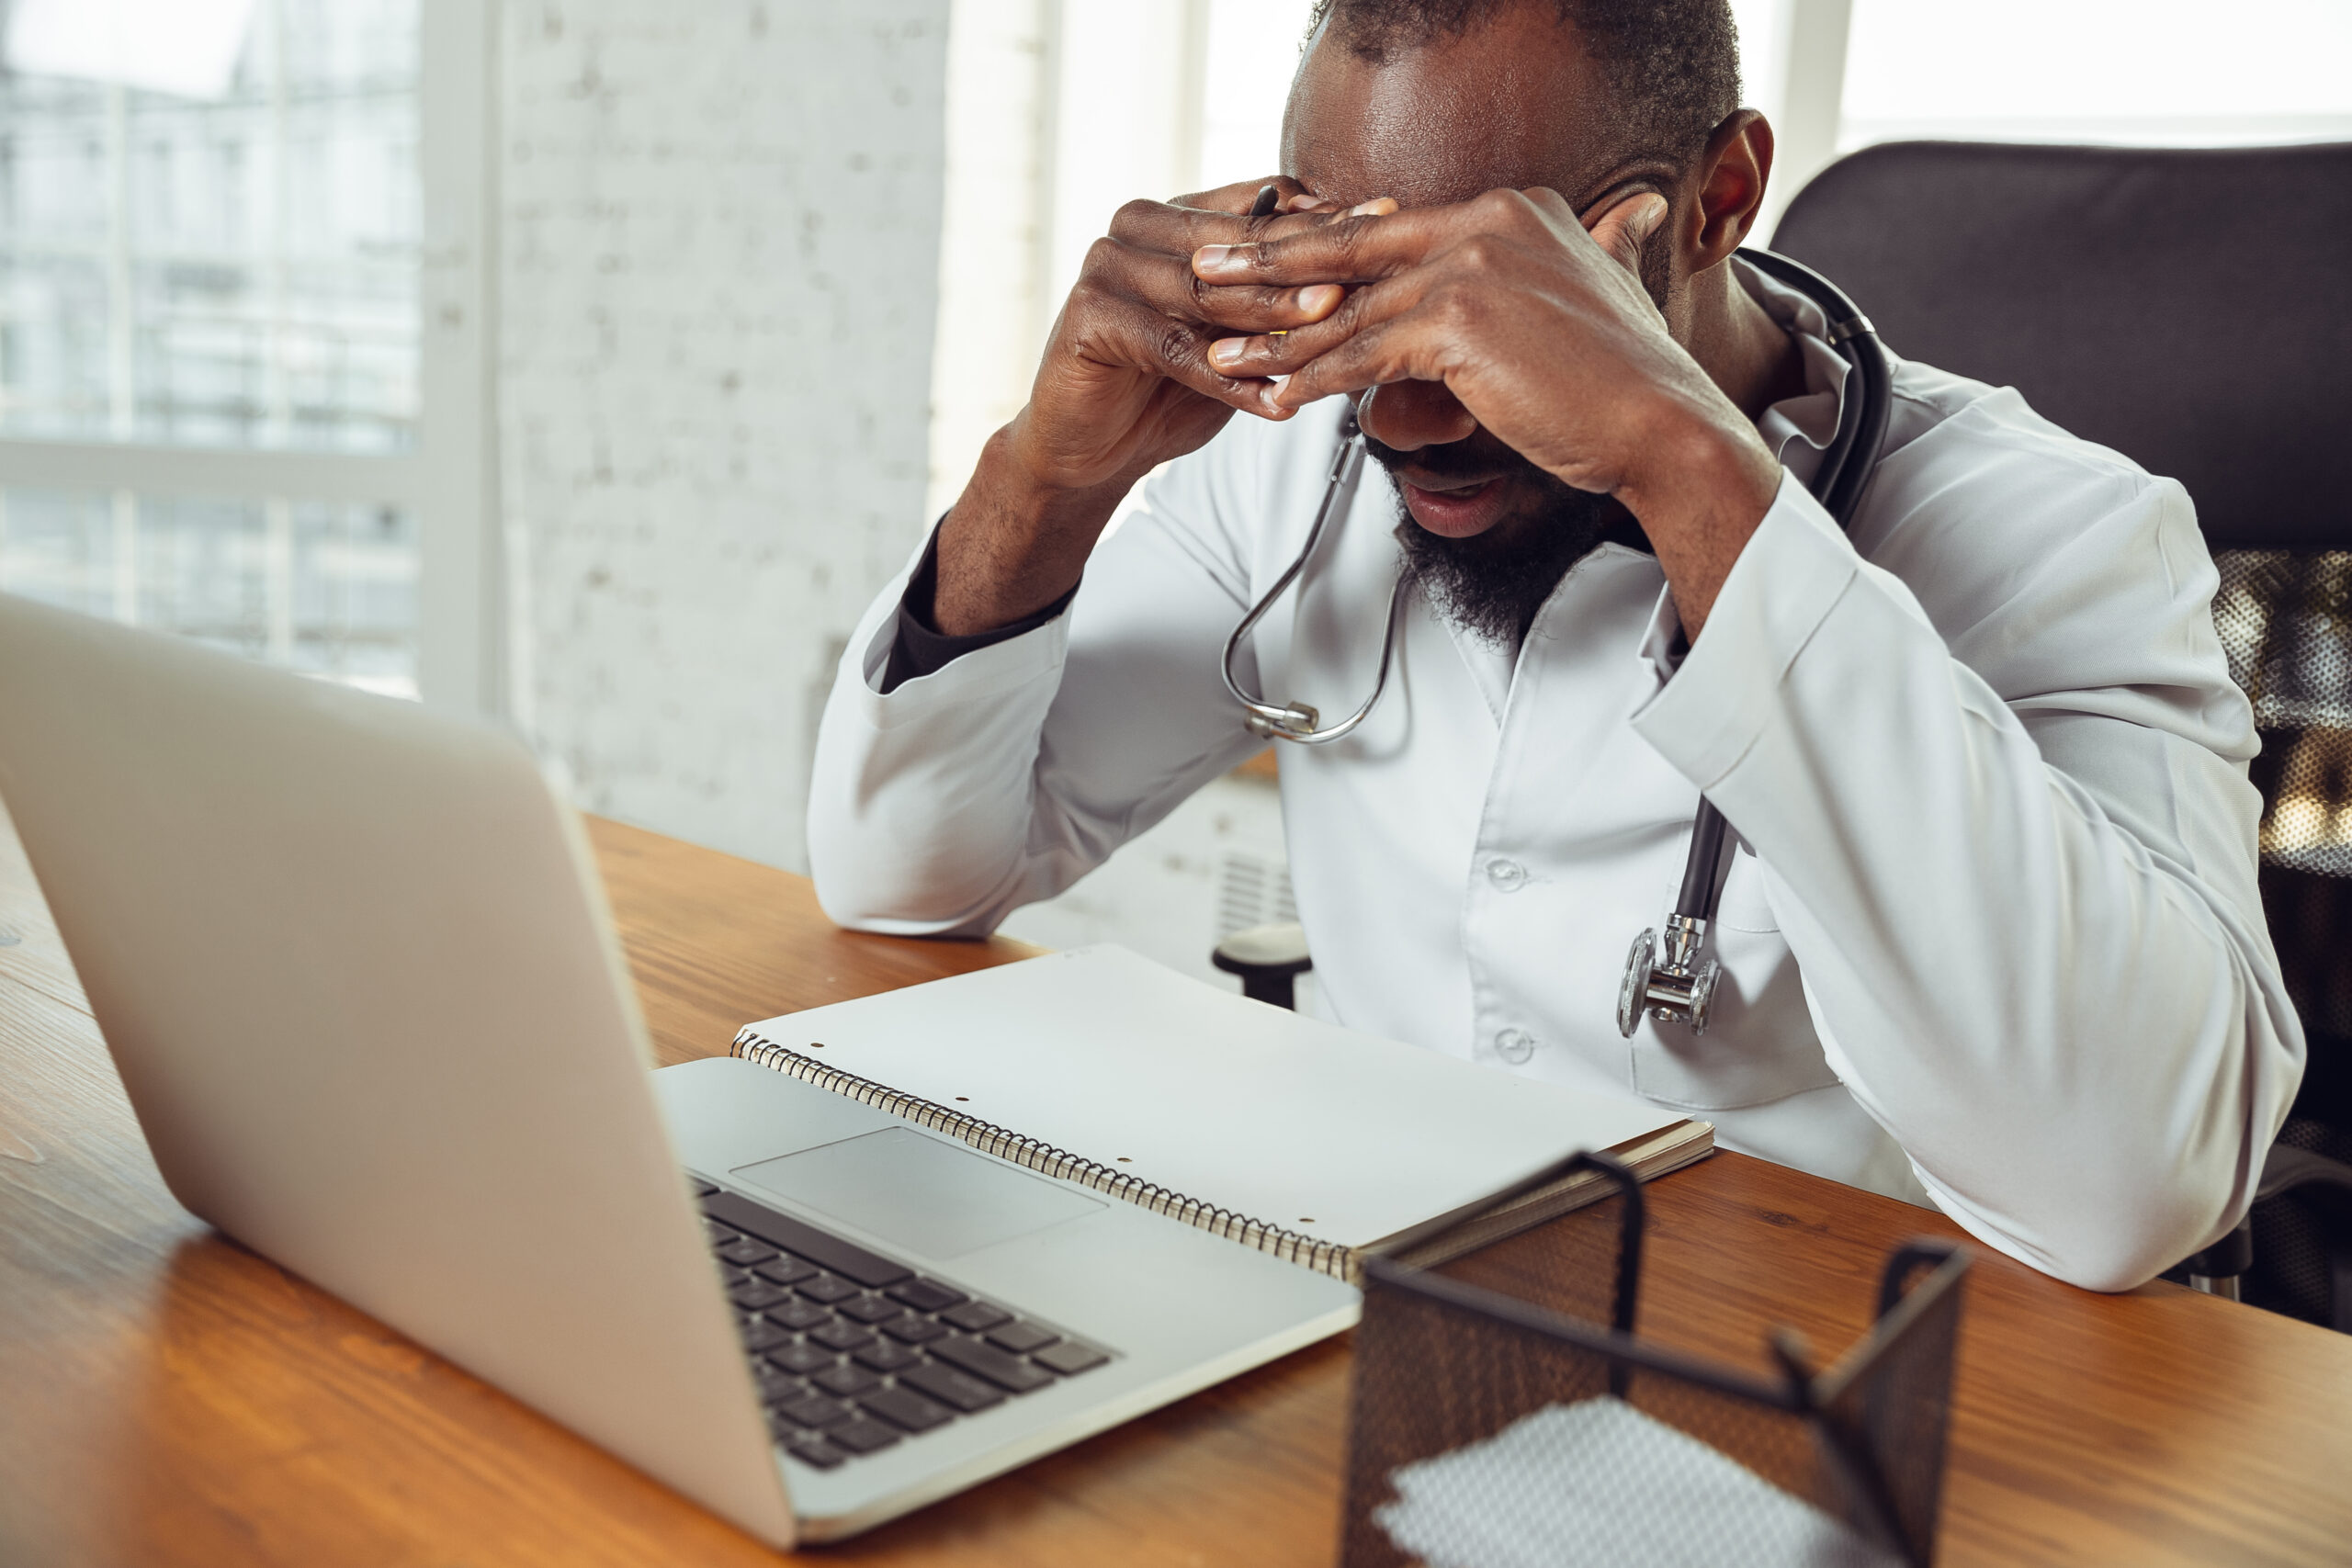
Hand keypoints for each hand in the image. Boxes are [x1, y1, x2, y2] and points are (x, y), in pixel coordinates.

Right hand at [936, 179, 1390, 633]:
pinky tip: (1274, 401)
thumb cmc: (1167, 387)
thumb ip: (1277, 296)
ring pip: (1210, 292)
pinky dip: (1227, 379)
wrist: (1089, 447)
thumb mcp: (1236, 333)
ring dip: (1274, 312)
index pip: (1263, 204)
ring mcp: (1109, 266)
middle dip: (1311, 259)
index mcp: (1177, 216)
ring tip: (1332, 324)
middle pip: (1240, 242)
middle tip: (1372, 268)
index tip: (1391, 226)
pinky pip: (1174, 347)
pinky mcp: (1089, 316)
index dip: (1328, 218)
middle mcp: (1139, 227)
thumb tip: (1369, 268)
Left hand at [1191, 189, 1781, 634]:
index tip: (1270, 255)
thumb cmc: (1627, 380)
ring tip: (1223, 357)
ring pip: (1349, 309)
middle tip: (1206, 276)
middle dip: (1270, 266)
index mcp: (1511, 207)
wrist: (1663, 425)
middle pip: (1352, 250)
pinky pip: (1363, 354)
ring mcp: (1470, 266)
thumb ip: (1602, 244)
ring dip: (1278, 339)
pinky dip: (1314, 379)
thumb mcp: (1608, 288)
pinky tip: (1276, 398)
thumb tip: (1628, 217)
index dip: (1325, 247)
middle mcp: (1487, 220)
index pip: (1392, 228)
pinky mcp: (1456, 323)